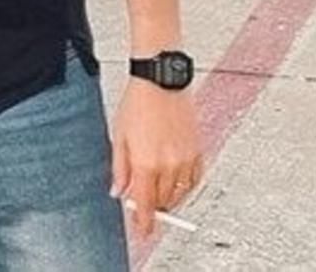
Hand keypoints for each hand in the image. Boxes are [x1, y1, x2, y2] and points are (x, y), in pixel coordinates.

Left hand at [110, 80, 202, 236]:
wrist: (161, 82)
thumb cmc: (137, 104)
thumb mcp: (120, 137)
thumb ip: (119, 168)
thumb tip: (118, 191)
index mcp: (146, 163)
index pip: (146, 204)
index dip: (144, 222)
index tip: (142, 232)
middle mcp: (169, 165)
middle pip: (164, 202)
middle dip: (154, 208)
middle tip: (144, 205)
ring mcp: (186, 159)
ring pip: (180, 194)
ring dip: (169, 198)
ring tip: (158, 191)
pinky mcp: (198, 151)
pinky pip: (194, 180)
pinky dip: (185, 186)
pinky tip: (175, 181)